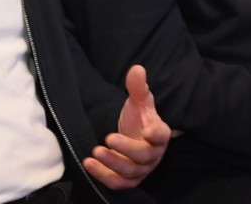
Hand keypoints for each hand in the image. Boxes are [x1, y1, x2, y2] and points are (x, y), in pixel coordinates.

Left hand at [83, 65, 173, 188]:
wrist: (133, 135)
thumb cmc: (138, 118)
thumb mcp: (138, 100)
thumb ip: (138, 86)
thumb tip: (137, 69)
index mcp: (158, 133)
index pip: (161, 135)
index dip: (156, 134)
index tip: (147, 131)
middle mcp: (153, 154)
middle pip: (143, 156)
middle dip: (126, 149)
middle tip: (108, 138)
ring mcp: (141, 169)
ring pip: (129, 171)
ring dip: (112, 163)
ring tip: (95, 152)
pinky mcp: (129, 179)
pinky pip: (118, 182)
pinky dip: (104, 176)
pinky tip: (89, 164)